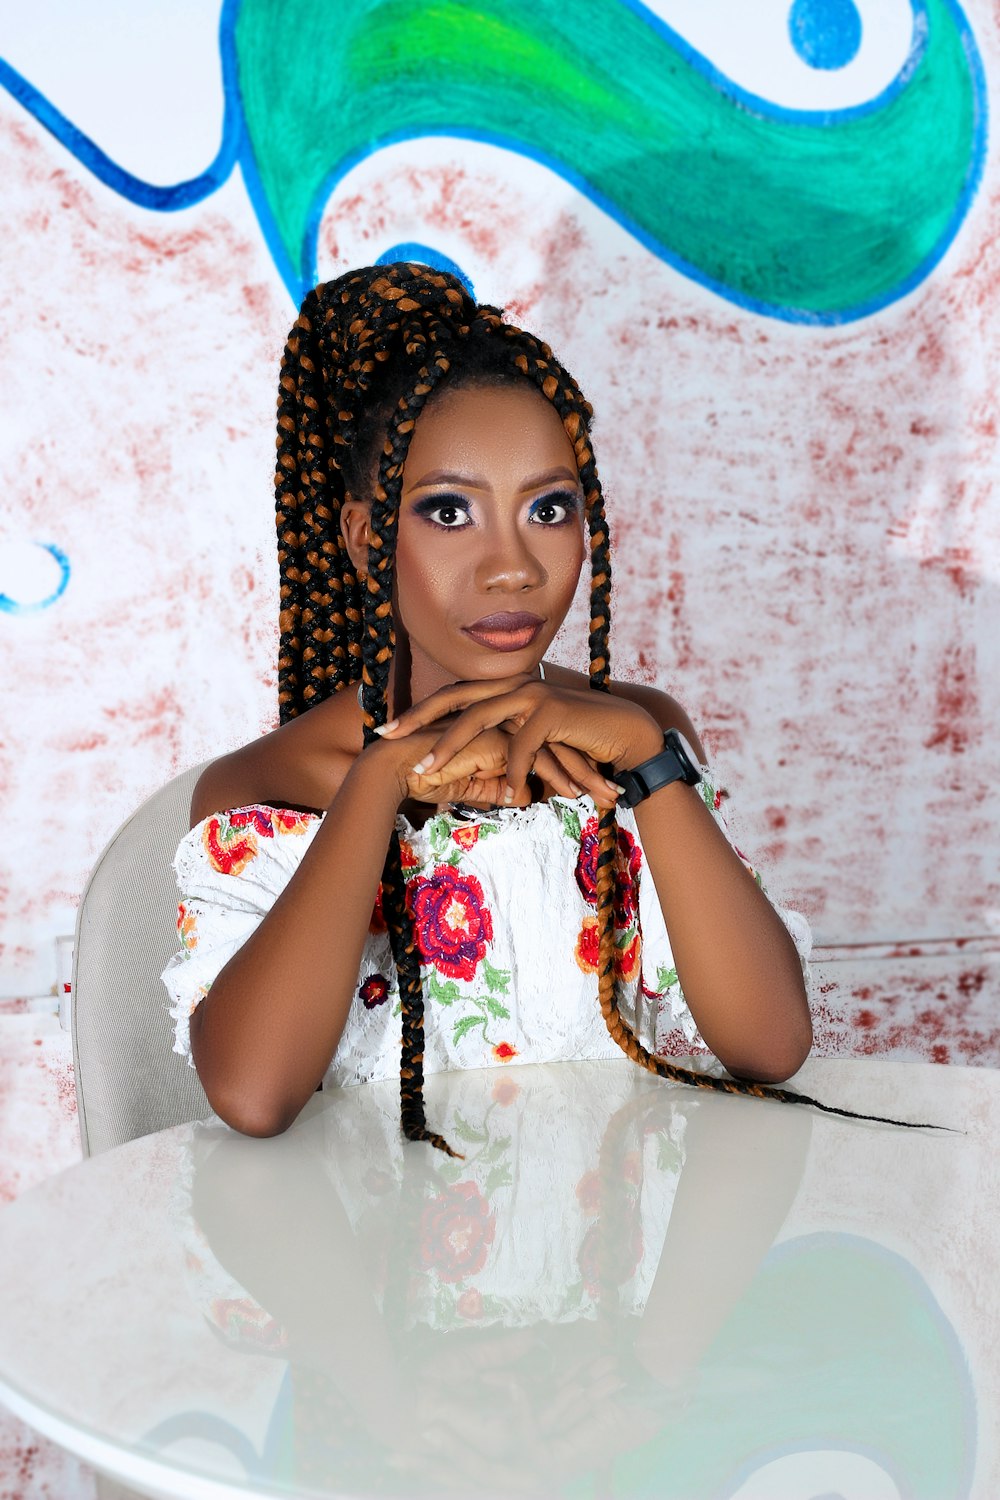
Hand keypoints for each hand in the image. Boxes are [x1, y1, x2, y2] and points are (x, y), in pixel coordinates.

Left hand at [374, 672, 663, 805]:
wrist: (628, 735)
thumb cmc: (579, 743)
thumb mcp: (533, 743)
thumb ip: (503, 743)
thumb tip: (473, 764)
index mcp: (506, 688)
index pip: (454, 695)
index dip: (420, 710)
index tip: (387, 728)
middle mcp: (516, 684)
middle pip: (457, 698)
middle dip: (419, 718)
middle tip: (386, 736)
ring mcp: (534, 693)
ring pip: (481, 717)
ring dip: (451, 745)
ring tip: (427, 769)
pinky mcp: (554, 710)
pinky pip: (524, 744)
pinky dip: (513, 770)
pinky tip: (506, 794)